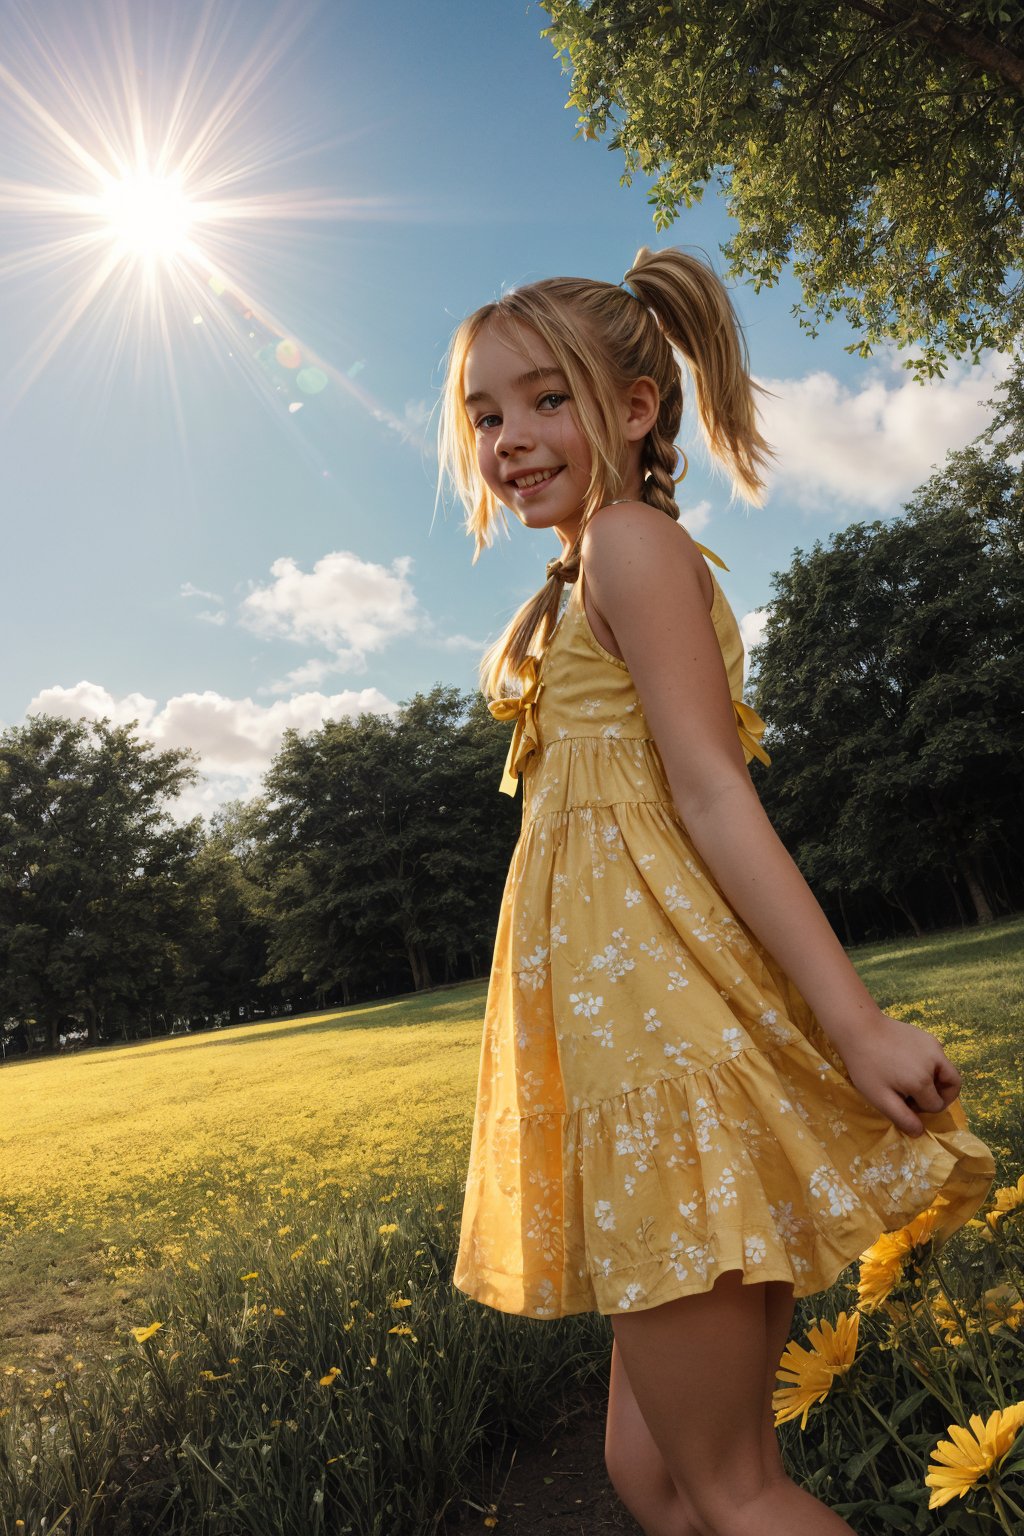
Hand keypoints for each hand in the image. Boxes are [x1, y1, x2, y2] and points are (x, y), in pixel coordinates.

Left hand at [835, 1011, 962, 1137]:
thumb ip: (902, 1118)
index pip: (936, 1105)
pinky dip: (930, 1066)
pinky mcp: (928, 1036)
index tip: (902, 1102)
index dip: (921, 1109)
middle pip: (953, 1086)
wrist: (858, 1029)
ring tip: (910, 1079)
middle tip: (916, 1095)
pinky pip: (938, 1057)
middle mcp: (935, 1061)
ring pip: (947, 1071)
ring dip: (936, 1080)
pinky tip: (907, 1063)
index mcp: (923, 1080)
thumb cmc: (866, 1065)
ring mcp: (933, 1046)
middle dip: (940, 1096)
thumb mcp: (880, 1097)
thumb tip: (919, 1133)